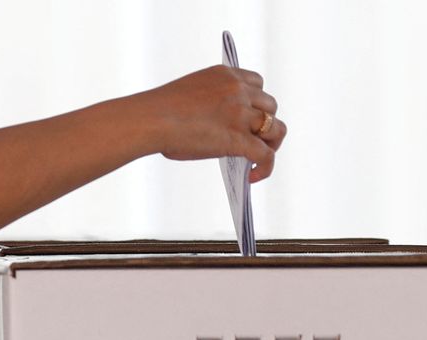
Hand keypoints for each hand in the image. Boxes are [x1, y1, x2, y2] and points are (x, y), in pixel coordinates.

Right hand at [143, 65, 287, 182]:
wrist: (150, 119)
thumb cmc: (160, 111)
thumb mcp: (193, 95)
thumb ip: (215, 105)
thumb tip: (223, 132)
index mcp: (225, 76)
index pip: (257, 83)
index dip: (257, 102)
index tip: (251, 114)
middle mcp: (238, 91)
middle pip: (270, 106)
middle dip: (265, 123)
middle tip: (256, 139)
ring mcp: (241, 114)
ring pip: (276, 129)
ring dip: (271, 144)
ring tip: (260, 157)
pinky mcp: (239, 138)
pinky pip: (266, 155)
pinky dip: (265, 167)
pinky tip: (253, 176)